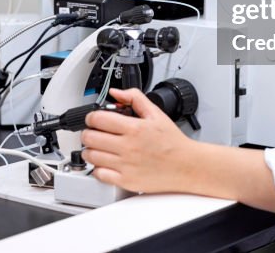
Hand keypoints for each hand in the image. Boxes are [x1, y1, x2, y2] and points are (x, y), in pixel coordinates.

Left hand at [81, 87, 195, 193]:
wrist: (187, 166)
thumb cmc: (172, 142)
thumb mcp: (156, 113)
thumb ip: (135, 98)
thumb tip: (116, 92)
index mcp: (134, 128)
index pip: (98, 119)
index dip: (91, 117)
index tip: (93, 119)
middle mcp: (128, 147)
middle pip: (90, 138)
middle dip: (88, 133)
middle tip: (92, 133)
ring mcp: (126, 165)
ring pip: (92, 156)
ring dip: (90, 151)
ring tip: (97, 148)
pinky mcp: (126, 181)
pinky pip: (99, 175)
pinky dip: (97, 169)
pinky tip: (104, 163)